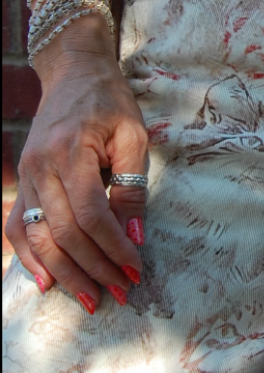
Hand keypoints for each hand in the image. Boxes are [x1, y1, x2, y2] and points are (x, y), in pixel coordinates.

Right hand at [5, 18, 147, 311]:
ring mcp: (26, 175)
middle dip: (94, 267)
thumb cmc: (110, 101)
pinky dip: (29, 257)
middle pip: (64, 232)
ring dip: (65, 272)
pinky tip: (46, 282)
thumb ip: (133, 184)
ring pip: (38, 236)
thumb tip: (135, 236)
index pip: (91, 214)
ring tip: (90, 298)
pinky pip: (17, 227)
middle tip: (120, 291)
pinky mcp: (21, 181)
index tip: (136, 269)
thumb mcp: (133, 134)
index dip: (113, 247)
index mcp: (71, 151)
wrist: (73, 73)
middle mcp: (41, 167)